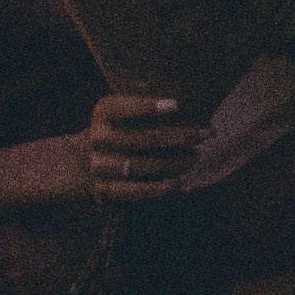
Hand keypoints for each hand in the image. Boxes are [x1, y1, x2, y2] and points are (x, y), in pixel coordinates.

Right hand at [83, 93, 205, 203]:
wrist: (88, 160)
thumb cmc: (124, 129)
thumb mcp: (129, 112)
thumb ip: (154, 112)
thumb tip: (200, 113)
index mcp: (104, 111)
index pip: (125, 108)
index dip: (148, 107)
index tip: (177, 104)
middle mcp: (98, 137)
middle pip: (141, 138)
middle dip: (179, 136)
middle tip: (206, 134)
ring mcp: (99, 165)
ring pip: (139, 165)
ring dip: (173, 162)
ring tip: (195, 157)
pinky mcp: (104, 189)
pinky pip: (135, 190)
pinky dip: (160, 187)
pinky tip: (181, 180)